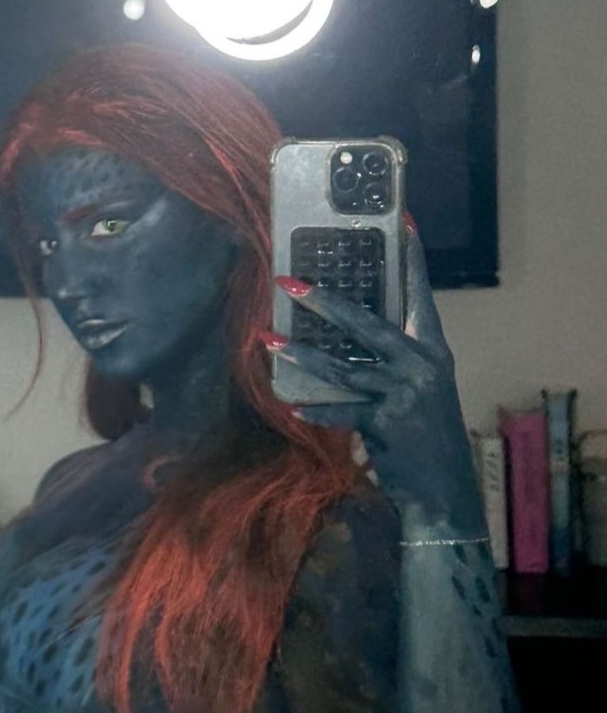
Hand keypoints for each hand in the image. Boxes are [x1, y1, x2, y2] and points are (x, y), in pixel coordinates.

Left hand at [268, 220, 482, 522]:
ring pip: (344, 366)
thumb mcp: (423, 385)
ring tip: (268, 338)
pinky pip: (341, 413)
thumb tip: (355, 327)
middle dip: (325, 301)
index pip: (420, 294)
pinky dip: (315, 410)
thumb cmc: (428, 432)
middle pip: (367, 324)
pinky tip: (290, 405)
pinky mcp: (386, 424)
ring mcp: (403, 394)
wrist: (445, 488)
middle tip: (288, 281)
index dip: (411, 259)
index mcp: (432, 349)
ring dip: (302, 353)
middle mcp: (420, 365)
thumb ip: (397, 357)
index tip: (405, 223)